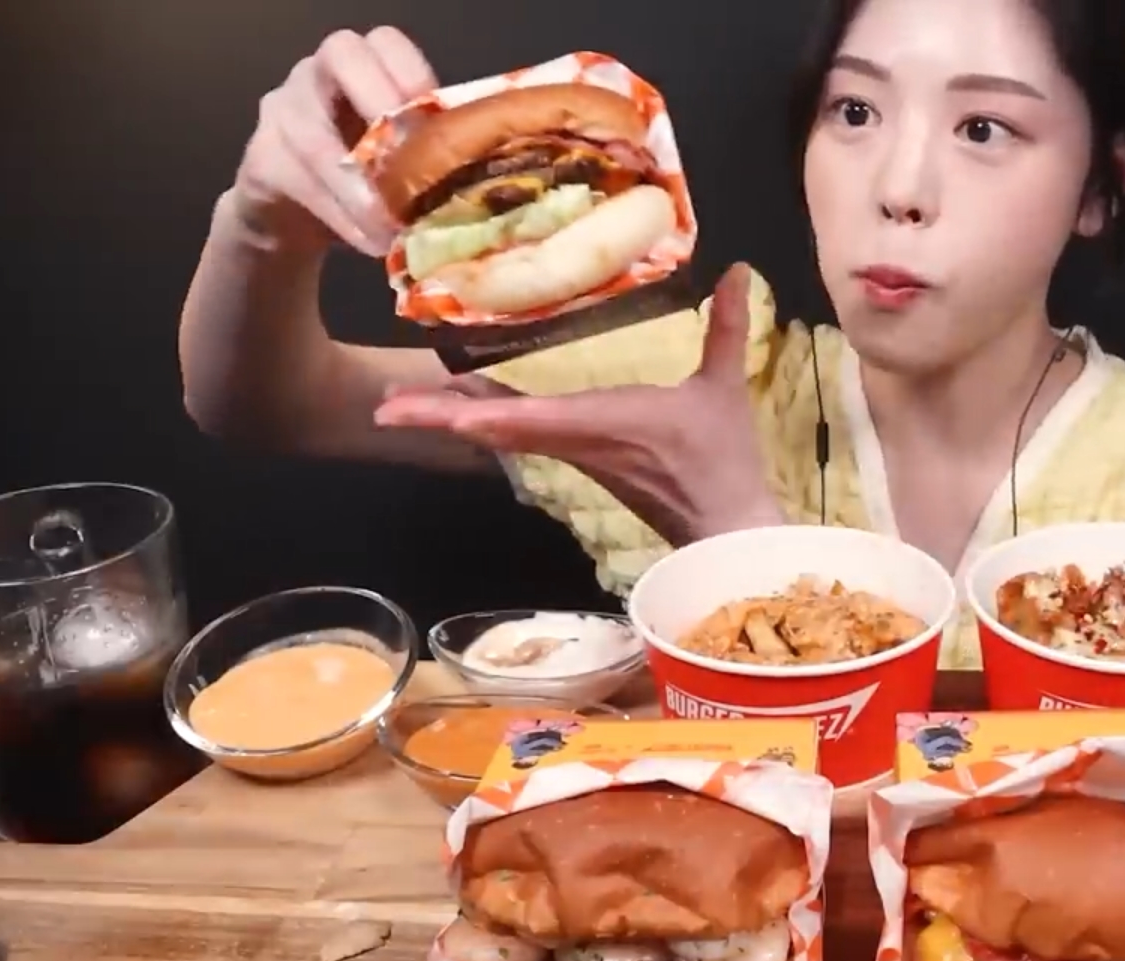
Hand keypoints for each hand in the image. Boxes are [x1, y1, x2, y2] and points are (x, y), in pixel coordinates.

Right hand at [226, 27, 436, 255]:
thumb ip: (427, 152)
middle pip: (341, 53)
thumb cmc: (362, 182)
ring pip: (314, 133)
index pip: (385, 42)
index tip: (437, 119)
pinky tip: (370, 241)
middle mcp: (316, 73)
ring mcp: (281, 109)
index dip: (412, 71)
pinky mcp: (259, 159)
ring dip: (359, 187)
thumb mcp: (398, 162)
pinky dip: (340, 216)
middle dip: (379, 99)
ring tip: (393, 228)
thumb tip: (483, 177)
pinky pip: (298, 181)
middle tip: (409, 155)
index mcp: (362, 66)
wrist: (294, 220)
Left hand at [374, 264, 785, 544]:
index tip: (442, 407)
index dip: (485, 413)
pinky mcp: (580, 461)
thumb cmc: (721, 459)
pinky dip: (486, 420)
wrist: (724, 527)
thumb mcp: (722, 389)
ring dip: (453, 419)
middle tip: (384, 407)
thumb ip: (727, 328)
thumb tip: (740, 269)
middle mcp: (576, 441)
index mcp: (603, 422)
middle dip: (440, 417)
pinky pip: (520, 437)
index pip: (532, 419)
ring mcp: (573, 454)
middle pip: (495, 429)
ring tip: (403, 405)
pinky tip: (466, 409)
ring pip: (502, 434)